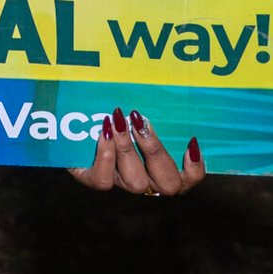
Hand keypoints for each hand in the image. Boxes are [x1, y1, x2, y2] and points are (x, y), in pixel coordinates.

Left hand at [70, 107, 204, 194]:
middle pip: (167, 184)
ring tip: (118, 121)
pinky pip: (104, 180)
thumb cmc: (117, 117)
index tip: (191, 141)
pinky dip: (106, 155)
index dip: (196, 167)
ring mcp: (123, 184)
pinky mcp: (97, 181)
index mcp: (164, 169)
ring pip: (135, 182)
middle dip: (155, 151)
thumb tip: (171, 89)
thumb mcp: (138, 115)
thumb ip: (151, 112)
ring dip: (127, 148)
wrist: (76, 129)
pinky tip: (105, 131)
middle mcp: (148, 183)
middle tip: (141, 121)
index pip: (190, 179)